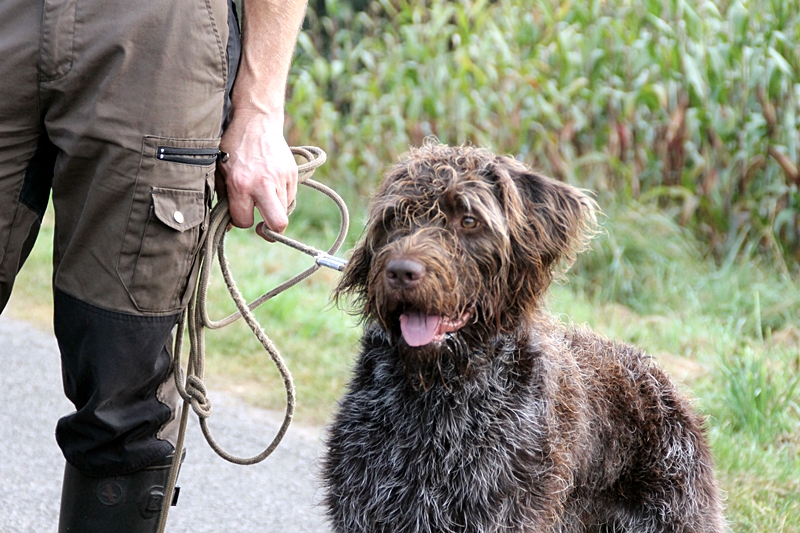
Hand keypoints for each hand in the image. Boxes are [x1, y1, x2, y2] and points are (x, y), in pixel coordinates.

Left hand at [216, 110, 297, 239]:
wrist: (257, 120)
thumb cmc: (233, 146)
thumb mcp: (220, 171)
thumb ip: (223, 198)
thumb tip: (229, 223)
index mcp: (241, 184)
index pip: (244, 221)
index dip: (241, 221)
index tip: (240, 214)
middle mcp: (263, 183)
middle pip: (278, 224)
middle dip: (271, 232)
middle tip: (263, 227)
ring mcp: (281, 179)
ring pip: (284, 211)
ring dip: (274, 211)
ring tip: (265, 200)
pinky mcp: (292, 174)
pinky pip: (290, 197)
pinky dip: (282, 198)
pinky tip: (272, 187)